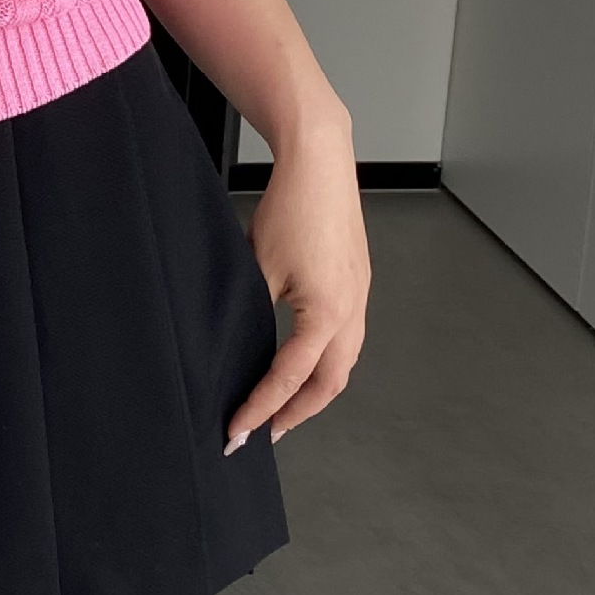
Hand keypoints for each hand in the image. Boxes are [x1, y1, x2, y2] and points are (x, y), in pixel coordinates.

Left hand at [226, 109, 369, 448]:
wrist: (320, 162)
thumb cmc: (291, 207)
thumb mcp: (257, 267)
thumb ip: (251, 312)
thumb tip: (236, 347)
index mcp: (327, 314)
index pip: (289, 378)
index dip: (261, 409)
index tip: (237, 431)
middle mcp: (352, 311)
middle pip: (329, 384)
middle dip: (296, 413)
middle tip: (265, 432)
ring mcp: (359, 296)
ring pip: (343, 362)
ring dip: (313, 389)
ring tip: (282, 405)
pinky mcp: (357, 281)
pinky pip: (346, 336)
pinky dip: (324, 360)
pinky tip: (302, 359)